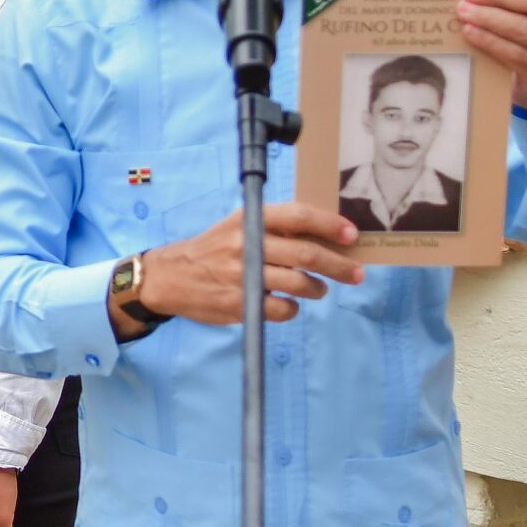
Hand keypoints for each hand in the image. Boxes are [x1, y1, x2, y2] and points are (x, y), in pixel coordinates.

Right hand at [139, 203, 362, 325]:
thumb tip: (323, 235)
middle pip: (306, 254)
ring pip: (299, 283)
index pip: (298, 216)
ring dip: (318, 288)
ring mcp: (242, 275)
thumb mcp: (237, 226)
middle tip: (356, 273)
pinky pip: (282, 309)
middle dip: (339, 265)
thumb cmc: (213, 249)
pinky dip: (292, 309)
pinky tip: (287, 305)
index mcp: (249, 219)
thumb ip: (273, 228)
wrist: (170, 277)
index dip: (330, 225)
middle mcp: (246, 244)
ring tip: (320, 289)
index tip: (352, 235)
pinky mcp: (238, 303)